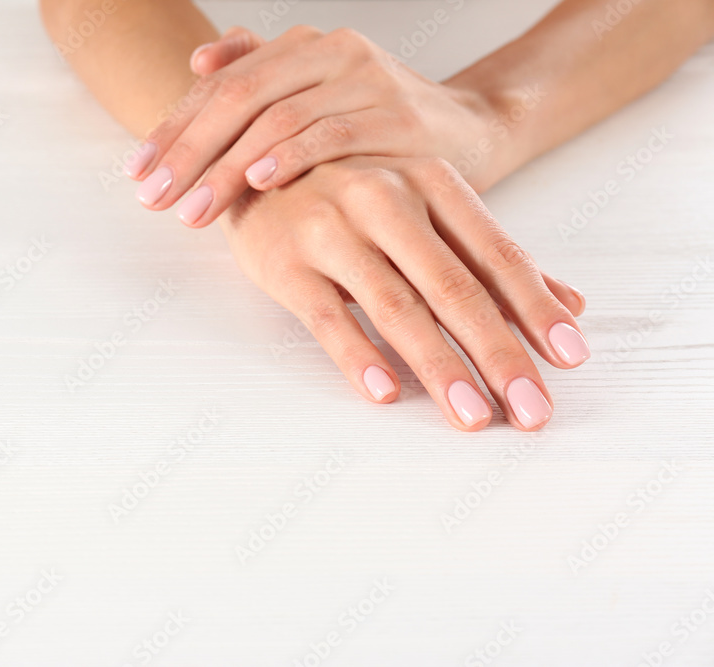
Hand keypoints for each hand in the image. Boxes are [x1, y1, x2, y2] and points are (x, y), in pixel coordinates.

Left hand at [125, 25, 503, 226]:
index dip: (173, 129)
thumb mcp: (318, 97)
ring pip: (277, 119)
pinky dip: (290, 157)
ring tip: (193, 210)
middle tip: (152, 198)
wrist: (471, 130)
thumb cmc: (379, 126)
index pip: (221, 85)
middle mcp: (331, 51)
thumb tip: (200, 61)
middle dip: (188, 152)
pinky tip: (257, 182)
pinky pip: (331, 134)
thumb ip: (262, 76)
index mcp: (303, 46)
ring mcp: (366, 80)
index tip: (136, 174)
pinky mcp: (397, 116)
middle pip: (238, 97)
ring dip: (227, 168)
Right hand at [217, 155, 588, 430]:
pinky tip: (386, 393)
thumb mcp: (422, 204)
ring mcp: (330, 229)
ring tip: (471, 416)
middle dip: (498, 353)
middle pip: (453, 286)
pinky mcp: (284, 262)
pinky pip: (325, 317)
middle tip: (531, 409)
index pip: (496, 252)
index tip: (570, 358)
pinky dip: (357, 355)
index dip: (536, 307)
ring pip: (394, 306)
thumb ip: (490, 255)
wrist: (247, 160)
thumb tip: (569, 303)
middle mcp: (384, 199)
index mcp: (428, 180)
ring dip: (438, 366)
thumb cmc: (345, 190)